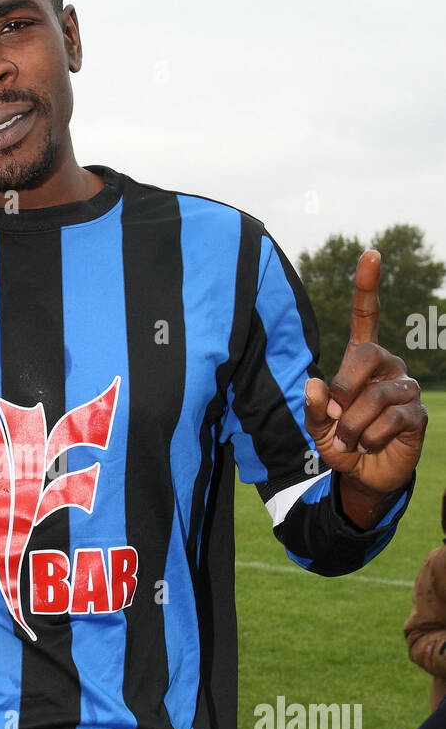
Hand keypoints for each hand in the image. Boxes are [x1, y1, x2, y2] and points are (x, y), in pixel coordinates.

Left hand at [304, 249, 426, 522]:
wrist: (362, 475)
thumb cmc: (340, 441)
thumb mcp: (316, 426)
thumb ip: (312, 407)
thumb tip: (315, 385)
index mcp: (361, 360)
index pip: (366, 316)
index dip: (367, 286)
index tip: (370, 253)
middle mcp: (387, 366)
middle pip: (368, 354)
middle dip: (343, 386)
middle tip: (334, 414)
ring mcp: (405, 389)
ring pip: (375, 396)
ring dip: (352, 425)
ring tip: (349, 440)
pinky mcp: (416, 415)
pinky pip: (389, 420)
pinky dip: (368, 439)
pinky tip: (367, 446)